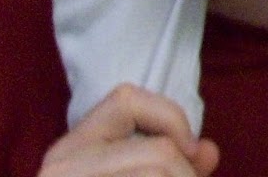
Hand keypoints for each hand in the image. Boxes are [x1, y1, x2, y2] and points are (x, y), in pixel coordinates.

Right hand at [39, 84, 218, 176]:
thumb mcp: (136, 170)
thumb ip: (175, 163)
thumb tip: (207, 151)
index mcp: (70, 150)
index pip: (125, 98)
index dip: (171, 118)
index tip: (190, 150)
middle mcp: (61, 166)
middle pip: (158, 154)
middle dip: (186, 176)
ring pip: (159, 174)